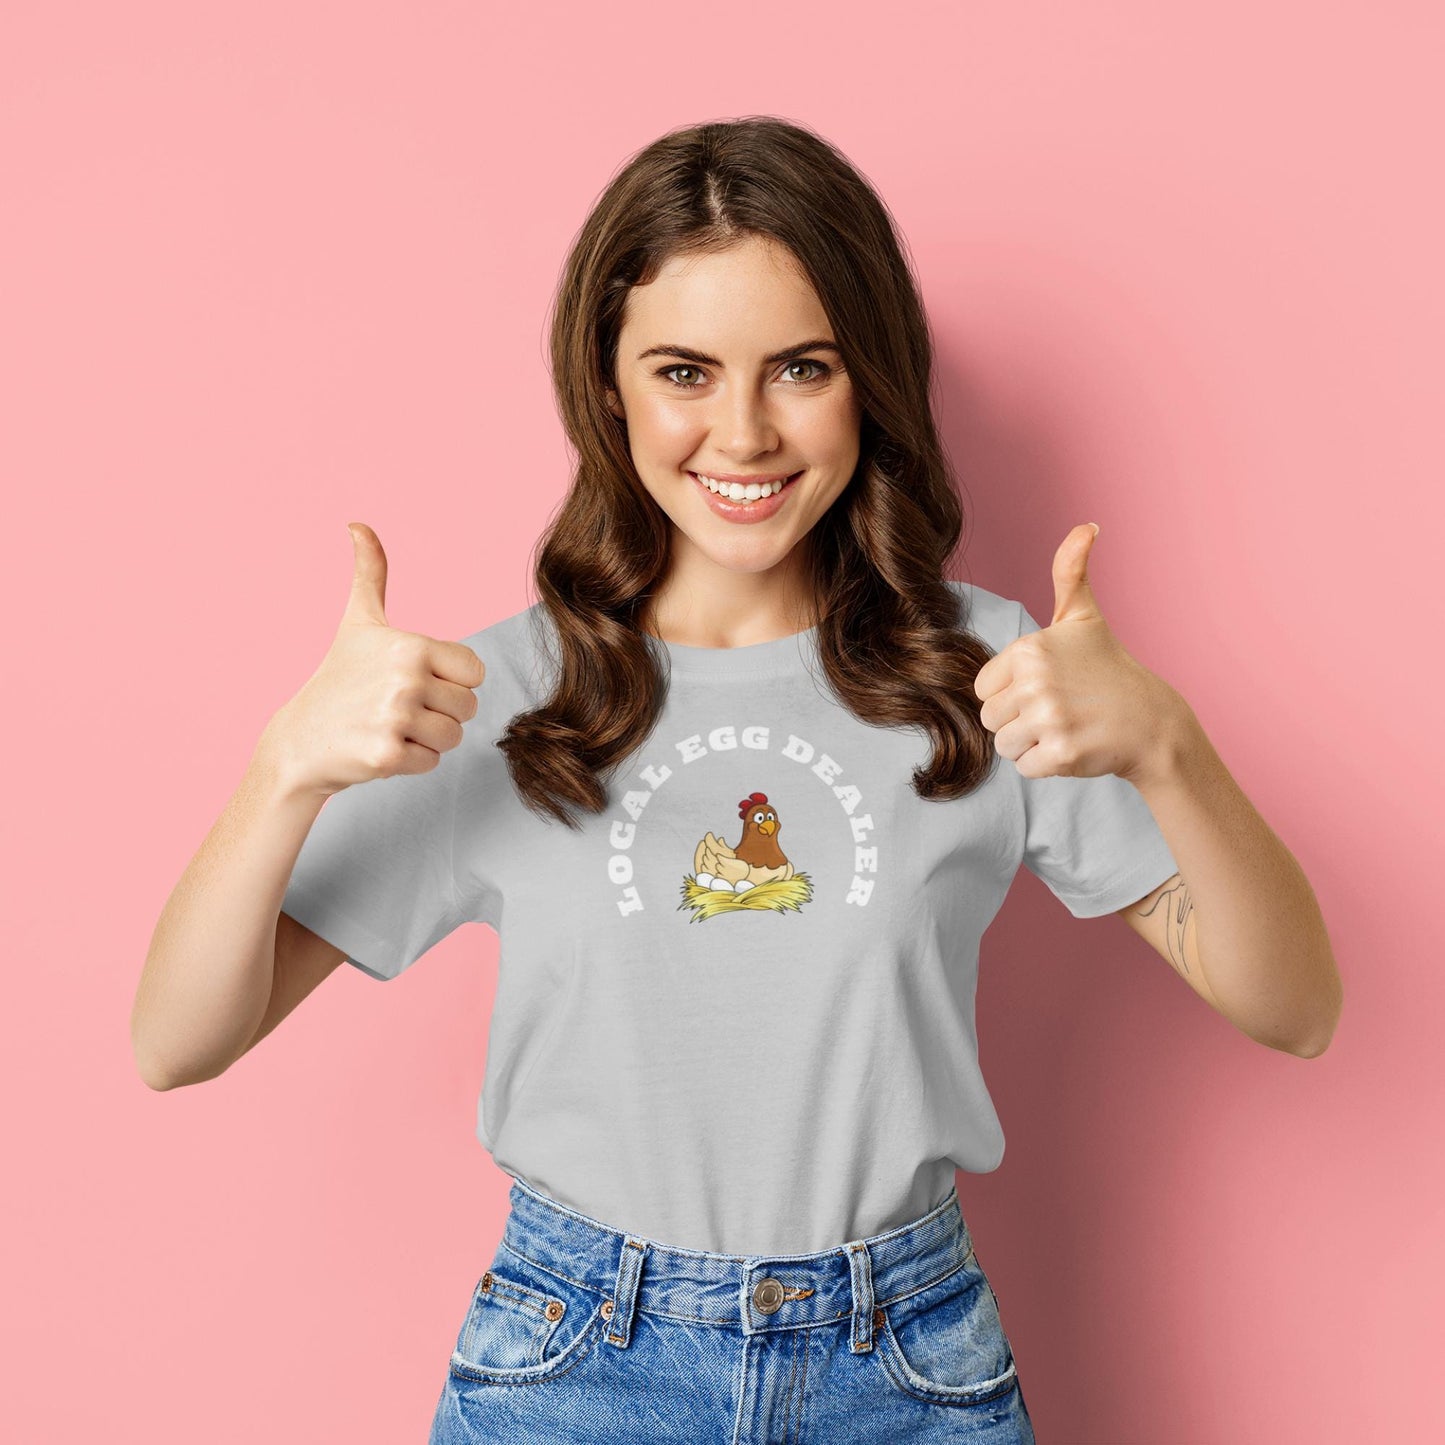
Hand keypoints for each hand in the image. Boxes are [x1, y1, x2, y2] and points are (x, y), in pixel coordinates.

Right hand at [258, 523, 485, 796]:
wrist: (298, 741)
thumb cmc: (337, 679)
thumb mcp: (358, 622)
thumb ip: (369, 573)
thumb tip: (357, 524)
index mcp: (410, 645)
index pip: (474, 672)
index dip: (450, 681)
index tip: (415, 680)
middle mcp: (405, 678)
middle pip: (467, 707)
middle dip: (439, 713)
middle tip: (397, 708)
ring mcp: (395, 718)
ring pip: (452, 737)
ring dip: (426, 739)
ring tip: (389, 727)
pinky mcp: (386, 755)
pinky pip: (431, 762)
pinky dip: (410, 762)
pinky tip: (379, 748)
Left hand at [972, 523, 1181, 785]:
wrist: (1153, 723)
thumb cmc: (1109, 669)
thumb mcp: (1084, 617)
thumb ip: (1070, 572)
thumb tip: (1087, 525)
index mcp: (1031, 649)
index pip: (983, 688)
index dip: (1010, 693)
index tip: (1045, 687)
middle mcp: (1037, 682)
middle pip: (990, 718)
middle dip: (1018, 721)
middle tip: (1059, 711)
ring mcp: (1050, 719)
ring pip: (1004, 745)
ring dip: (1030, 744)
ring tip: (1065, 728)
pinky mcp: (1062, 753)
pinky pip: (1025, 768)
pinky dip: (1046, 765)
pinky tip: (1074, 747)